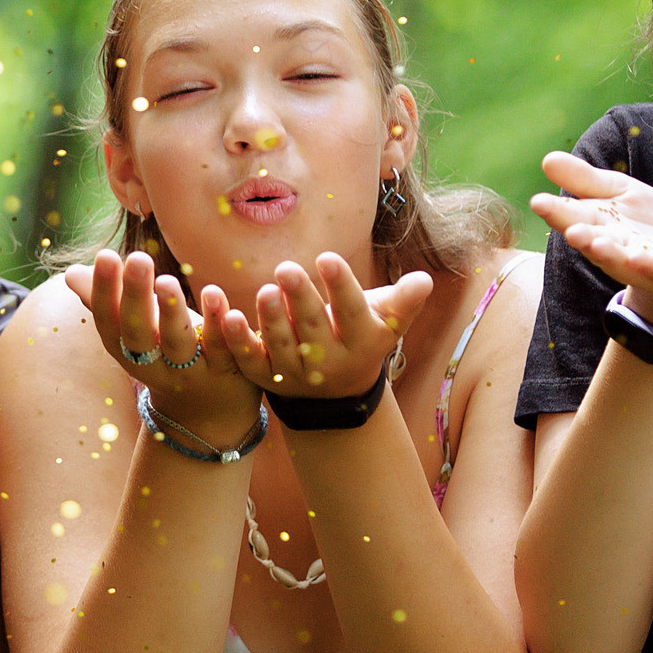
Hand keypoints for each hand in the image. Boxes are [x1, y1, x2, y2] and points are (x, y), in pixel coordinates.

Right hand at [63, 249, 255, 444]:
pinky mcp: (227, 371)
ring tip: (167, 279)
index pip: (109, 322)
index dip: (104, 292)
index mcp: (128, 351)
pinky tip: (216, 294)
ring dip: (172, 312)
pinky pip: (222, 348)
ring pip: (178, 344)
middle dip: (135, 297)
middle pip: (140, 334)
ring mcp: (191, 372)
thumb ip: (108, 303)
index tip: (105, 255)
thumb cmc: (167, 356)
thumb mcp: (136, 332)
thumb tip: (70, 273)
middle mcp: (154, 366)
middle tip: (137, 258)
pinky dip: (219, 323)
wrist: (209, 413)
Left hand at [210, 253, 431, 398]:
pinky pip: (250, 359)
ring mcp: (296, 373)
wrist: (336, 393)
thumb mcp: (385, 322)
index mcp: (361, 343)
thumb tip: (424, 279)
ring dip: (272, 319)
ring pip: (281, 345)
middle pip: (313, 328)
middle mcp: (329, 362)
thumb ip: (403, 302)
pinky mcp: (267, 378)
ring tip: (266, 290)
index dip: (341, 287)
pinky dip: (238, 340)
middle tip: (286, 268)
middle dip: (300, 298)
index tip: (328, 258)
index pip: (352, 313)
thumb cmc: (361, 336)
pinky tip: (228, 316)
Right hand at [531, 151, 652, 339]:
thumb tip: (546, 159)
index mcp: (598, 226)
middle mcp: (615, 248)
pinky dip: (649, 266)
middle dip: (581, 237)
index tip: (537, 202)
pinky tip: (639, 257)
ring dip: (608, 254)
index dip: (557, 212)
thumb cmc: (647, 224)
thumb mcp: (619, 192)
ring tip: (596, 244)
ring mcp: (641, 262)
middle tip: (568, 229)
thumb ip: (585, 181)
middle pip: (593, 243)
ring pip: (621, 261)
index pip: (573, 217)